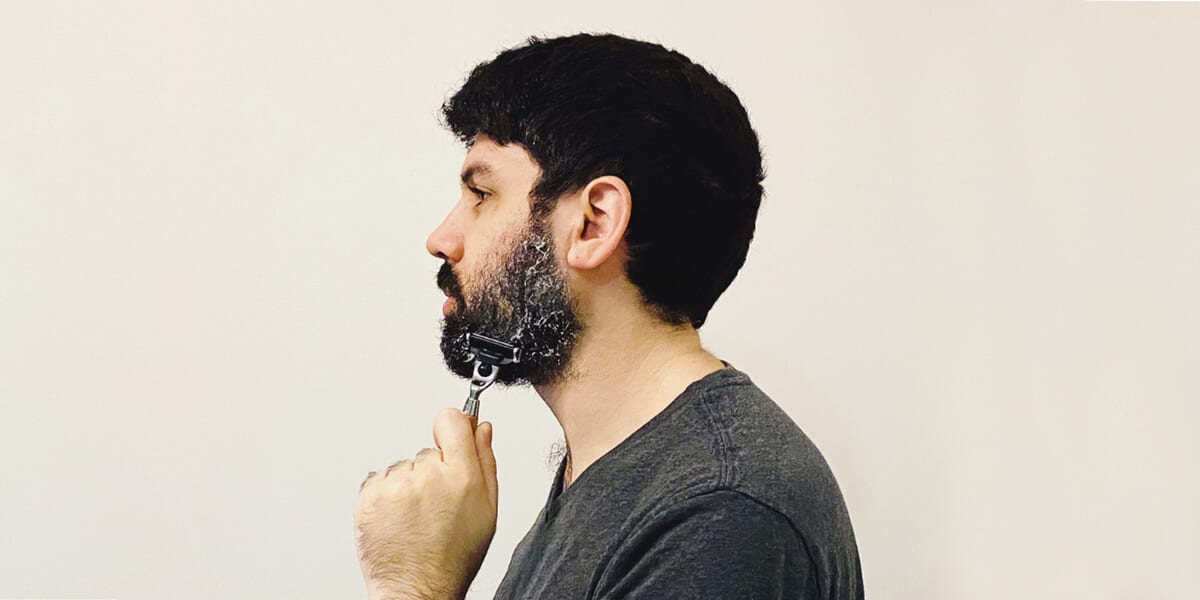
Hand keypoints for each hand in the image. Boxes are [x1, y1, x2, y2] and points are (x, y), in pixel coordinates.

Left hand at [354, 408, 497, 599]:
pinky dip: (388, 497)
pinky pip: (381, 481)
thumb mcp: (487, 510)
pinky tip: (400, 520)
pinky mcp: (370, 496)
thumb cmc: (454, 556)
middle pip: (428, 452)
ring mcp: (395, 485)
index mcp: (461, 476)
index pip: (451, 420)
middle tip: (438, 506)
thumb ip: (485, 460)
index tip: (451, 437)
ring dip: (408, 486)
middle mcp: (426, 476)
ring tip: (417, 519)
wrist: (417, 589)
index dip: (453, 427)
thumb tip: (481, 427)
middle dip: (433, 471)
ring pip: (404, 468)